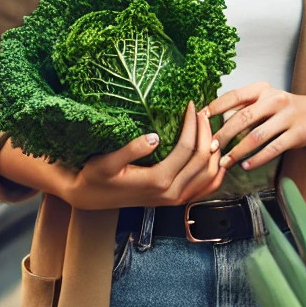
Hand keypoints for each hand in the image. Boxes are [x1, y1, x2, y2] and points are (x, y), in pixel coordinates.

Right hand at [54, 103, 225, 209]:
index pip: (186, 148)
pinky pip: (205, 189)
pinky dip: (216, 173)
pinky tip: (217, 157)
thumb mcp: (106, 162)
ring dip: (213, 149)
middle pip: (202, 159)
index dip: (192, 124)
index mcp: (157, 181)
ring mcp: (175, 199)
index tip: (191, 105)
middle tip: (203, 111)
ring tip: (209, 127)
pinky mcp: (175, 201)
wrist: (89, 198)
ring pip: (209, 175)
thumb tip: (154, 137)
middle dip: (206, 132)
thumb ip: (130, 150)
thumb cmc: (95, 176)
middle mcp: (171, 193)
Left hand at [206, 82, 305, 171]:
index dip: (216, 106)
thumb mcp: (263, 99)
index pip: (235, 96)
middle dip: (224, 134)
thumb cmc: (281, 108)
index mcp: (262, 89)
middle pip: (244, 118)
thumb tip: (210, 118)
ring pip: (257, 136)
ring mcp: (287, 116)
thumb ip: (242, 106)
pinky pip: (273, 148)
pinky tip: (246, 166)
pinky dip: (258, 159)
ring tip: (225, 162)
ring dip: (238, 151)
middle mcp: (275, 100)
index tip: (201, 118)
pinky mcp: (296, 134)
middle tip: (210, 148)